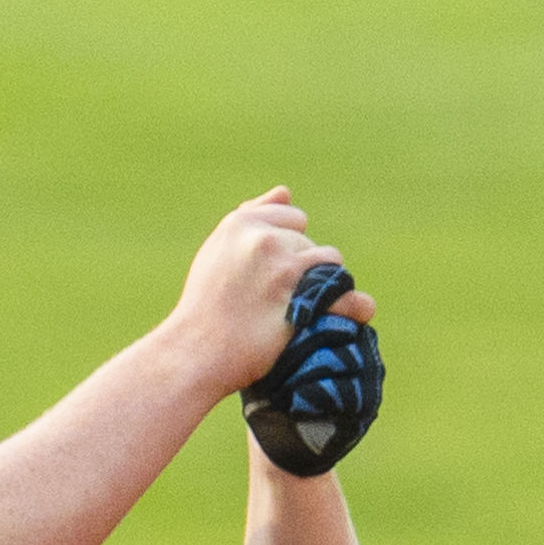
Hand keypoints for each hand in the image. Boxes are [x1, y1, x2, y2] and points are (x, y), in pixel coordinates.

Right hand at [171, 187, 371, 404]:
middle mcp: (262, 238)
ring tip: (301, 308)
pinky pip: (343, 292)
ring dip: (323, 283)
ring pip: (330, 261)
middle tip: (279, 299)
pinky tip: (341, 314)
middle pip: (310, 242)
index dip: (287, 247)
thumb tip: (285, 191)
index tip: (271, 274)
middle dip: (303, 266)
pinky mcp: (301, 298)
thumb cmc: (204, 307)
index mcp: (241, 222)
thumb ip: (252, 215)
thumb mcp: (218, 250)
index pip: (293, 219)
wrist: (194, 353)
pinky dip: (349, 304)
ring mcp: (283, 266)